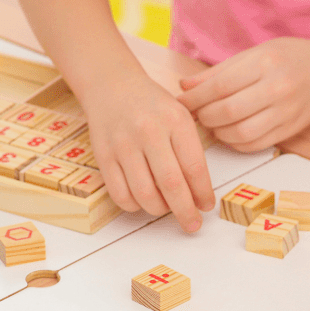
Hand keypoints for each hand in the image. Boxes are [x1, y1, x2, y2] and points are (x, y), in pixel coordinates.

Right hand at [77, 71, 213, 230]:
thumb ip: (191, 151)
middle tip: (192, 224)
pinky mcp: (103, 155)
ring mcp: (123, 144)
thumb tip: (200, 196)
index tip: (206, 206)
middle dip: (185, 211)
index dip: (202, 193)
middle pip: (171, 184)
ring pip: (144, 194)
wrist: (112, 86)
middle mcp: (149, 131)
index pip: (194, 167)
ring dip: (159, 210)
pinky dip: (134, 206)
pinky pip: (120, 194)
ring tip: (166, 208)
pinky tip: (142, 200)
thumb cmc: (153, 106)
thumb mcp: (180, 117)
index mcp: (175, 121)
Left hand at [178, 38, 309, 151]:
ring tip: (214, 124)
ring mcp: (286, 112)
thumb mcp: (253, 54)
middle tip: (199, 114)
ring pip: (241, 133)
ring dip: (219, 132)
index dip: (195, 98)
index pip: (220, 86)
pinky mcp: (290, 130)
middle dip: (205, 116)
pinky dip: (236, 143)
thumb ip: (218, 72)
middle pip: (228, 111)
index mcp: (265, 63)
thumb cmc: (288, 58)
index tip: (183, 102)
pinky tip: (231, 133)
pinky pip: (256, 145)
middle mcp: (277, 88)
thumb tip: (185, 87)